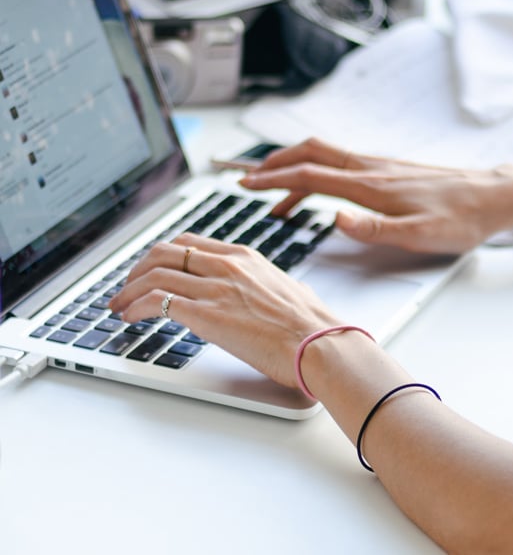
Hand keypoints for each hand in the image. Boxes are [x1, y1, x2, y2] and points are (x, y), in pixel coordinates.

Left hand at [109, 233, 346, 387]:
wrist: (319, 344)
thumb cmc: (311, 325)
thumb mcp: (289, 291)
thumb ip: (270, 286)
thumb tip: (271, 293)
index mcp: (245, 257)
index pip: (190, 243)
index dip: (162, 255)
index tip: (151, 270)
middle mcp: (226, 266)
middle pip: (164, 252)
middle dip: (137, 269)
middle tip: (127, 288)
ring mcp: (215, 287)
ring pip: (153, 274)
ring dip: (127, 290)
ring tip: (118, 306)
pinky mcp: (206, 313)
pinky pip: (155, 301)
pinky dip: (134, 307)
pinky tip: (130, 318)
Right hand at [239, 137, 512, 253]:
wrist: (494, 197)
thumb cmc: (462, 218)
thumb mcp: (420, 235)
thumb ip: (375, 229)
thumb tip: (335, 219)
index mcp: (372, 185)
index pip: (310, 176)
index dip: (273, 180)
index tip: (245, 185)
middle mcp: (372, 168)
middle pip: (311, 153)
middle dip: (275, 163)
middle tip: (250, 178)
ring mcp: (382, 166)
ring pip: (326, 155)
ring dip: (296, 166)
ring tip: (278, 191)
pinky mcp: (392, 170)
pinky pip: (343, 163)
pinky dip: (320, 170)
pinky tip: (324, 189)